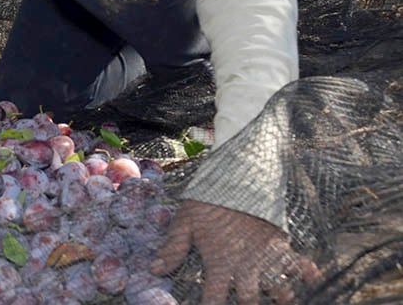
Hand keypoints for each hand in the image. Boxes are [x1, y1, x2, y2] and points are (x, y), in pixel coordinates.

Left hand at [152, 199, 319, 303]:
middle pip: (250, 301)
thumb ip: (173, 247)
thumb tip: (153, 270)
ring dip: (282, 298)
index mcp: (218, 264)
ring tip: (283, 302)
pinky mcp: (281, 245)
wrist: (236, 175)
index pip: (213, 298)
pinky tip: (314, 277)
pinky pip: (298, 263)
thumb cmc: (207, 200)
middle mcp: (244, 267)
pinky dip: (307, 272)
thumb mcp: (185, 221)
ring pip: (279, 290)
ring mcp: (265, 258)